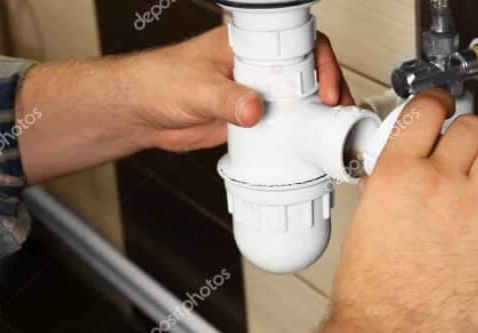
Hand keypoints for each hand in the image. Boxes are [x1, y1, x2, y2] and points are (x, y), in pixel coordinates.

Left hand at [123, 26, 353, 151]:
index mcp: (246, 45)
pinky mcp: (252, 119)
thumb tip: (254, 109)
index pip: (296, 42)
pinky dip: (296, 133)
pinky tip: (304, 144)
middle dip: (329, 88)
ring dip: (316, 113)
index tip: (323, 87)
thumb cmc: (158, 82)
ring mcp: (256, 93)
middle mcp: (256, 67)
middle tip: (335, 109)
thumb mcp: (196, 88)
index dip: (319, 61)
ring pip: (299, 98)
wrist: (141, 113)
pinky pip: (282, 123)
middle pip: (306, 71)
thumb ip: (226, 99)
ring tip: (328, 129)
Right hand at [224, 89, 477, 332]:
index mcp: (396, 175)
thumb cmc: (373, 294)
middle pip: (471, 127)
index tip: (445, 105)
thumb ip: (392, 186)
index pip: (426, 110)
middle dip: (471, 134)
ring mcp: (474, 207)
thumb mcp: (366, 221)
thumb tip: (409, 171)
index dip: (440, 101)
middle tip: (469, 147)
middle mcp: (437, 183)